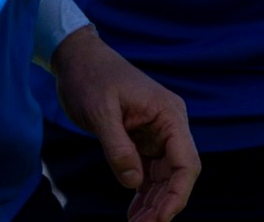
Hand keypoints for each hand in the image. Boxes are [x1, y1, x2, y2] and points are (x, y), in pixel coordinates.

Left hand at [52, 31, 198, 221]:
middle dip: (163, 204)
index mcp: (169, 114)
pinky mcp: (141, 140)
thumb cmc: (90, 77)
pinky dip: (143, 193)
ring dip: (153, 203)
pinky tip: (134, 213)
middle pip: (178, 175)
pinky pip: (149, 173)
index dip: (177, 195)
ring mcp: (156, 134)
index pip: (186, 163)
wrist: (77, 58)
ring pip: (164, 178)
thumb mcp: (100, 111)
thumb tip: (133, 183)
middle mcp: (169, 126)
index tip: (159, 219)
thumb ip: (117, 147)